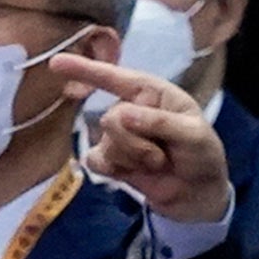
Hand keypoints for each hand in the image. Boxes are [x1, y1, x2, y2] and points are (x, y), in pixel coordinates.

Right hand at [55, 55, 231, 222]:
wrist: (200, 195)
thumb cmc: (203, 156)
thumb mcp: (195, 136)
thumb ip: (161, 123)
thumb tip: (121, 115)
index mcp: (152, 93)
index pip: (114, 77)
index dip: (85, 70)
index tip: (56, 64)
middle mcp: (130, 109)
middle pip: (111, 120)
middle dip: (137, 143)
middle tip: (162, 156)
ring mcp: (118, 135)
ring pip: (105, 143)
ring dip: (133, 159)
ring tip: (157, 164)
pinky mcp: (111, 160)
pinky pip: (95, 161)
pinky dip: (115, 170)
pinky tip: (131, 174)